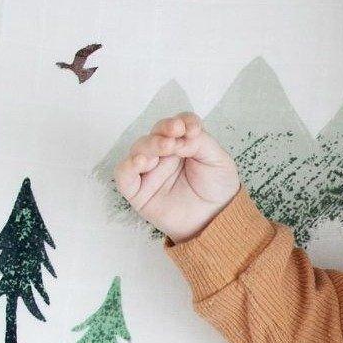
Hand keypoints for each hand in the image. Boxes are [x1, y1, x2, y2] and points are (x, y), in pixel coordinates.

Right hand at [115, 113, 240, 242]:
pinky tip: (141, 162)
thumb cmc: (218, 189)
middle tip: (176, 134)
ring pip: (138, 150)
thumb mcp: (218, 160)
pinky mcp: (138, 191)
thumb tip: (180, 134)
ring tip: (166, 148)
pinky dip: (128, 166)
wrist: (217, 221)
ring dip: (150, 145)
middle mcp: (162, 155)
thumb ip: (201, 142)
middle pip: (155, 135)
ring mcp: (149, 172)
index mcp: (181, 143)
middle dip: (163, 132)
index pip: (174, 125)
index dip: (180, 122)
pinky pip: (124, 175)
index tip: (191, 128)